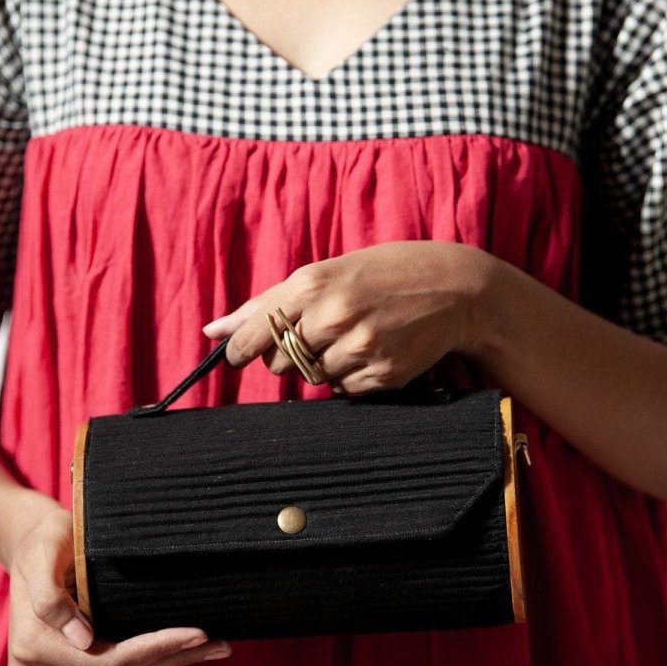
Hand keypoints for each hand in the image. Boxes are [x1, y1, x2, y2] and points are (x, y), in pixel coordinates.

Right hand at [5, 501, 230, 665]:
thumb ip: (51, 598)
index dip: (155, 648)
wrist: (28, 543)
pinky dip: (149, 661)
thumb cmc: (43, 540)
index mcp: (32, 647)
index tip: (197, 634)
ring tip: (212, 648)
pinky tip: (182, 651)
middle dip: (172, 657)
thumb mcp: (43, 554)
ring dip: (167, 662)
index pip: (107, 660)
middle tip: (220, 644)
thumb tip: (84, 640)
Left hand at [201, 240, 491, 395]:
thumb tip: (213, 330)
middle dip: (291, 356)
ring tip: (357, 336)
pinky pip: (346, 391)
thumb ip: (267, 303)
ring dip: (326, 366)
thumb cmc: (381, 274)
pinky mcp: (383, 375)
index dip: (241, 350)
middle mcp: (331, 316)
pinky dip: (353, 378)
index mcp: (311, 284)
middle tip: (323, 333)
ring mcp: (359, 347)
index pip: (255, 334)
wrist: (454, 287)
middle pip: (280, 364)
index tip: (237, 355)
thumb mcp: (324, 273)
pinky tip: (376, 350)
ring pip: (313, 379)